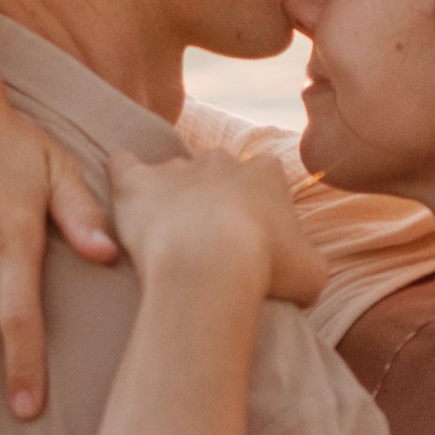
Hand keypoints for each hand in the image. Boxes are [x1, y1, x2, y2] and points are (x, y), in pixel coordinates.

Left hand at [108, 149, 327, 312]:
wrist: (211, 266)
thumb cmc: (266, 271)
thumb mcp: (312, 274)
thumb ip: (308, 262)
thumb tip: (302, 269)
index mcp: (266, 172)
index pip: (262, 182)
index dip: (256, 214)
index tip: (249, 246)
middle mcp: (222, 160)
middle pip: (217, 174)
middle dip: (213, 202)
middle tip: (208, 245)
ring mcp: (176, 167)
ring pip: (173, 174)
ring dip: (171, 199)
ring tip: (168, 238)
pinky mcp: (136, 182)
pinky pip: (122, 166)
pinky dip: (123, 178)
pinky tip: (126, 203)